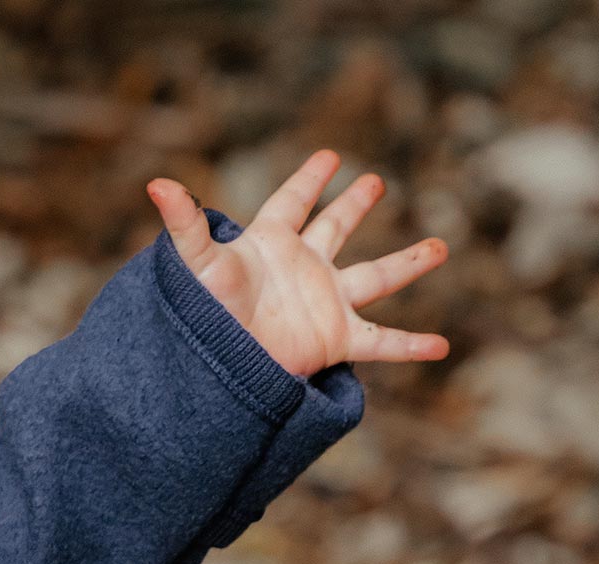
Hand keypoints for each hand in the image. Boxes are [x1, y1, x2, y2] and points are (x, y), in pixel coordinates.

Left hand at [145, 150, 448, 377]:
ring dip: (409, 263)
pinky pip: (381, 342)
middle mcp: (303, 270)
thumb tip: (157, 184)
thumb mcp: (197, 266)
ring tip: (441, 248)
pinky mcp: (335, 340)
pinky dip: (411, 346)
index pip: (292, 202)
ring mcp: (324, 304)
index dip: (309, 180)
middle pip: (336, 230)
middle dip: (354, 207)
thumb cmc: (203, 317)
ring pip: (376, 277)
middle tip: (374, 182)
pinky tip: (441, 347)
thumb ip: (184, 225)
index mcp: (271, 245)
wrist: (214, 371)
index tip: (328, 158)